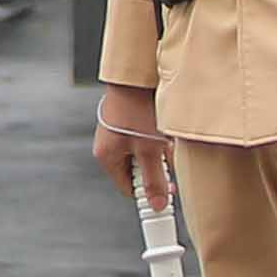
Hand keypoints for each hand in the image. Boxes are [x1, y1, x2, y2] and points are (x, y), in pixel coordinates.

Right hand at [91, 80, 168, 195]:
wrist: (136, 73)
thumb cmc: (136, 107)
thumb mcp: (149, 150)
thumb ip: (154, 180)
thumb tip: (157, 204)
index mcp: (106, 156)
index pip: (128, 188)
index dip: (148, 192)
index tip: (165, 196)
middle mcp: (109, 145)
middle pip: (137, 171)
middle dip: (156, 168)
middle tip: (169, 162)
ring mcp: (118, 131)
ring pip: (144, 153)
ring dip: (159, 151)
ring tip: (167, 140)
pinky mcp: (129, 119)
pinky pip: (145, 137)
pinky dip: (158, 137)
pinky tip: (166, 129)